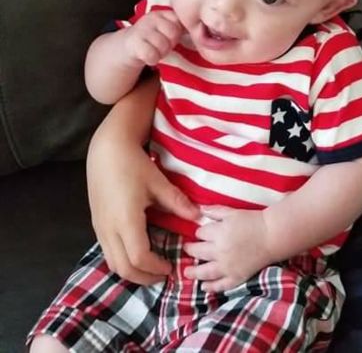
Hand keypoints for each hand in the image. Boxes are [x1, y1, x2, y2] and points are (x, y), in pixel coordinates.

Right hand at [87, 116, 198, 284]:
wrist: (106, 149)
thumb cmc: (133, 164)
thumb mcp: (157, 182)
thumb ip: (177, 202)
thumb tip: (198, 217)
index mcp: (126, 220)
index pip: (140, 258)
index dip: (156, 267)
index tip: (170, 266)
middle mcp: (109, 229)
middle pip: (123, 268)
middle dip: (144, 277)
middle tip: (162, 274)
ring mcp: (99, 228)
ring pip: (112, 263)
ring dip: (131, 270)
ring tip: (150, 266)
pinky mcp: (97, 224)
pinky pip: (108, 252)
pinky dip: (122, 259)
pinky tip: (136, 250)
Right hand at [123, 10, 183, 69]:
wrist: (129, 45)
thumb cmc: (154, 38)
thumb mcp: (167, 28)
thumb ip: (181, 27)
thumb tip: (200, 33)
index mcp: (164, 13)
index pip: (180, 22)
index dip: (179, 34)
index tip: (173, 37)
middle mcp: (152, 18)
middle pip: (173, 33)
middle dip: (171, 43)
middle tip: (164, 46)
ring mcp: (142, 29)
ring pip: (163, 45)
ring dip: (161, 53)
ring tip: (156, 50)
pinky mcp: (134, 43)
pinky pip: (151, 54)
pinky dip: (152, 59)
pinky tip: (149, 57)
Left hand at [183, 206, 272, 291]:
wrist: (271, 235)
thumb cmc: (253, 221)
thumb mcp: (232, 212)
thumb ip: (215, 211)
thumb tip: (200, 210)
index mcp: (218, 233)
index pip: (200, 234)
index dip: (199, 233)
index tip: (200, 233)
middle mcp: (219, 251)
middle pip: (198, 252)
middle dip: (191, 250)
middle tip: (187, 249)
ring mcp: (227, 267)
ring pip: (204, 272)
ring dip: (194, 272)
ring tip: (187, 272)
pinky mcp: (236, 277)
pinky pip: (220, 285)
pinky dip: (211, 287)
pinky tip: (203, 287)